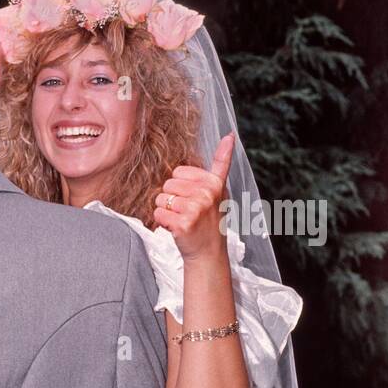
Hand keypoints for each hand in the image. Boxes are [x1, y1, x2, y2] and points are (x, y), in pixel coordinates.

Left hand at [153, 134, 234, 261]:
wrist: (209, 252)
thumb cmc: (210, 219)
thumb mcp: (218, 189)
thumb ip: (221, 163)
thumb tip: (229, 136)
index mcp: (213, 182)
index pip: (178, 171)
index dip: (180, 186)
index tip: (194, 199)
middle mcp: (206, 193)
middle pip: (167, 184)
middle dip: (171, 199)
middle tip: (187, 212)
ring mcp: (195, 208)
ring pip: (160, 199)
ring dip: (166, 211)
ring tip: (181, 219)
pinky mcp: (183, 223)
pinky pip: (158, 213)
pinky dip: (162, 222)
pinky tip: (175, 228)